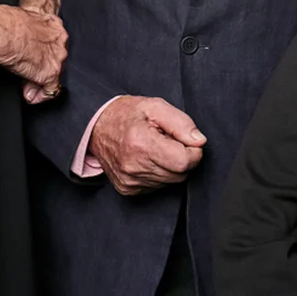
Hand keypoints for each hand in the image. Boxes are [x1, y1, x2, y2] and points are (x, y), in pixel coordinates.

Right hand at [0, 5, 67, 104]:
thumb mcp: (24, 20)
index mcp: (53, 25)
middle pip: (55, 58)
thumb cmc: (7, 24)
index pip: (53, 42)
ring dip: (39, 81)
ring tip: (26, 86)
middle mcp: (59, 42)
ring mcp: (57, 59)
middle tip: (27, 72)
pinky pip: (50, 91)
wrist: (4, 33)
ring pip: (53, 74)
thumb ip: (29, 30)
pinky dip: (40, 96)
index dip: (42, 52)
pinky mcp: (51, 74)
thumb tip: (21, 38)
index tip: (33, 57)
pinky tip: (31, 97)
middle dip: (41, 67)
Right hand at [89, 96, 205, 195]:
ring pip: (170, 182)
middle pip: (180, 174)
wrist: (96, 126)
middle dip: (181, 157)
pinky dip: (158, 173)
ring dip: (170, 165)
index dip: (192, 150)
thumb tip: (199, 141)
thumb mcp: (155, 106)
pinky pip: (157, 187)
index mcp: (141, 143)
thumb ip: (181, 122)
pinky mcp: (128, 190)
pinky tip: (147, 158)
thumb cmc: (126, 114)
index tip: (185, 139)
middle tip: (167, 140)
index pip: (184, 161)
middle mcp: (134, 167)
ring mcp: (130, 181)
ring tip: (155, 147)